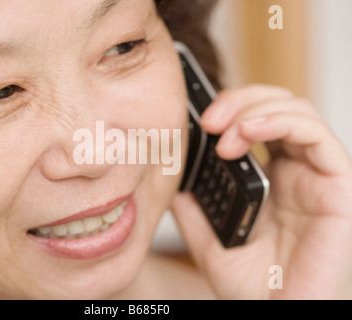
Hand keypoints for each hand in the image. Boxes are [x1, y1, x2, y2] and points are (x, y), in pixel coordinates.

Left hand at [171, 85, 351, 298]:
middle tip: (208, 120)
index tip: (197, 122)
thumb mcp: (211, 243)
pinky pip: (318, 136)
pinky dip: (282, 121)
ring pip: (297, 111)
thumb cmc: (255, 288)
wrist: (282, 317)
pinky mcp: (340, 187)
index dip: (229, 111)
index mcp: (270, 180)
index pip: (255, 123)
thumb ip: (194, 211)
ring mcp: (317, 178)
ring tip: (224, 133)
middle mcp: (296, 173)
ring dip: (255, 109)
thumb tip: (173, 183)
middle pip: (275, 107)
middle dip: (239, 102)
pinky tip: (250, 130)